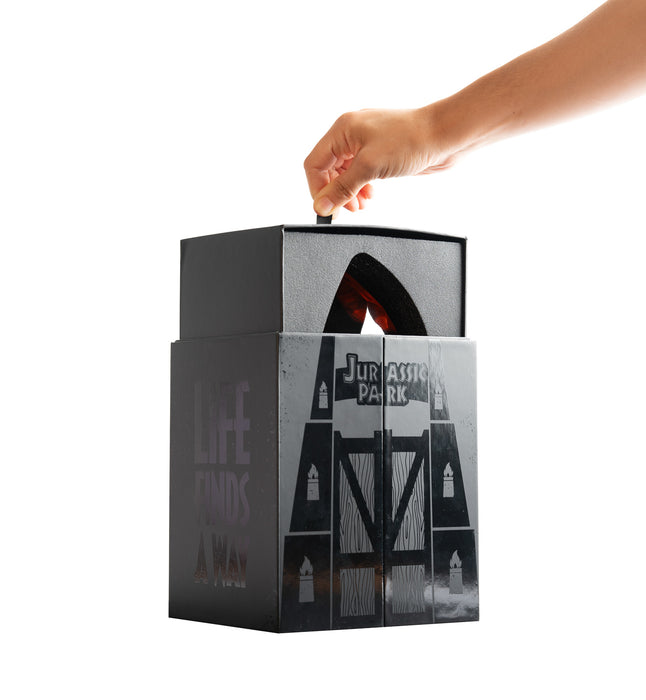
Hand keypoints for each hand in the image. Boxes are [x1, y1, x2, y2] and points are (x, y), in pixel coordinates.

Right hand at [304, 107, 457, 216]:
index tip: (327, 208)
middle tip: (347, 209)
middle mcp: (351, 134)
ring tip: (360, 205)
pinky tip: (370, 195)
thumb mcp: (369, 167)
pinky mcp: (379, 153)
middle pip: (328, 170)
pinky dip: (361, 187)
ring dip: (349, 192)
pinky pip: (360, 173)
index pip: (314, 163)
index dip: (317, 189)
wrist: (444, 136)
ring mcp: (366, 143)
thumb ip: (342, 188)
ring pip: (344, 173)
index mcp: (342, 129)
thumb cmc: (411, 140)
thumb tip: (321, 205)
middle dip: (336, 192)